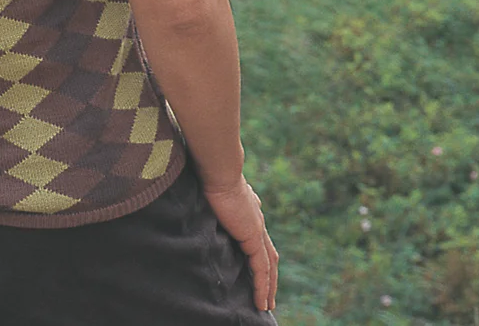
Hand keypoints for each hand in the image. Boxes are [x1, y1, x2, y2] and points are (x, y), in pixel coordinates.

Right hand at [204, 177, 278, 313]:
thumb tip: (210, 202)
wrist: (219, 173)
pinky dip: (263, 286)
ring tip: (266, 306)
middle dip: (269, 279)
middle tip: (268, 299)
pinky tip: (262, 301)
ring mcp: (257, 230)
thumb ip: (217, 205)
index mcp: (250, 213)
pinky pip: (261, 268)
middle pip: (269, 257)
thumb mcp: (215, 196)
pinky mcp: (253, 237)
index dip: (261, 258)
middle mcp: (257, 222)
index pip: (259, 241)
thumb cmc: (211, 178)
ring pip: (268, 266)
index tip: (259, 273)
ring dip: (269, 287)